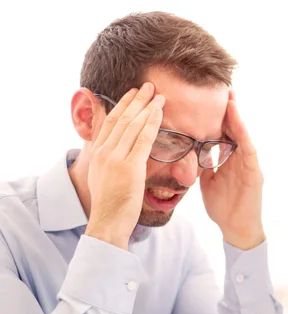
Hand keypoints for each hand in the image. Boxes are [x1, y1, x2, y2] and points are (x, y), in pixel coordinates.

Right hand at [85, 83, 164, 249]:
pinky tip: (159, 113)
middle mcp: (104, 152)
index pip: (109, 121)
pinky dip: (152, 123)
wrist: (108, 221)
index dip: (122, 104)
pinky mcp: (129, 168)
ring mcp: (116, 159)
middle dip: (136, 100)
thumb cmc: (111, 202)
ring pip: (132, 126)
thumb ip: (108, 156)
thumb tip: (115, 145)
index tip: (133, 92)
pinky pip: (143, 140)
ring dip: (146, 107)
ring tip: (158, 94)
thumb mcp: (103, 175)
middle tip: (148, 86)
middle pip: (121, 119)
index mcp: (97, 153)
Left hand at [200, 91, 265, 249]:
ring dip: (238, 118)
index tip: (210, 98)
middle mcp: (242, 159)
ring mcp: (250, 166)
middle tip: (223, 88)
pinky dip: (244, 138)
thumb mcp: (209, 181)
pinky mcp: (255, 175)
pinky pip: (249, 153)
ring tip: (231, 100)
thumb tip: (190, 152)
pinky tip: (238, 126)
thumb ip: (203, 165)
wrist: (237, 229)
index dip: (219, 116)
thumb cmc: (224, 207)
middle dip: (230, 110)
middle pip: (236, 130)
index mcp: (230, 160)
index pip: (225, 133)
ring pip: (244, 136)